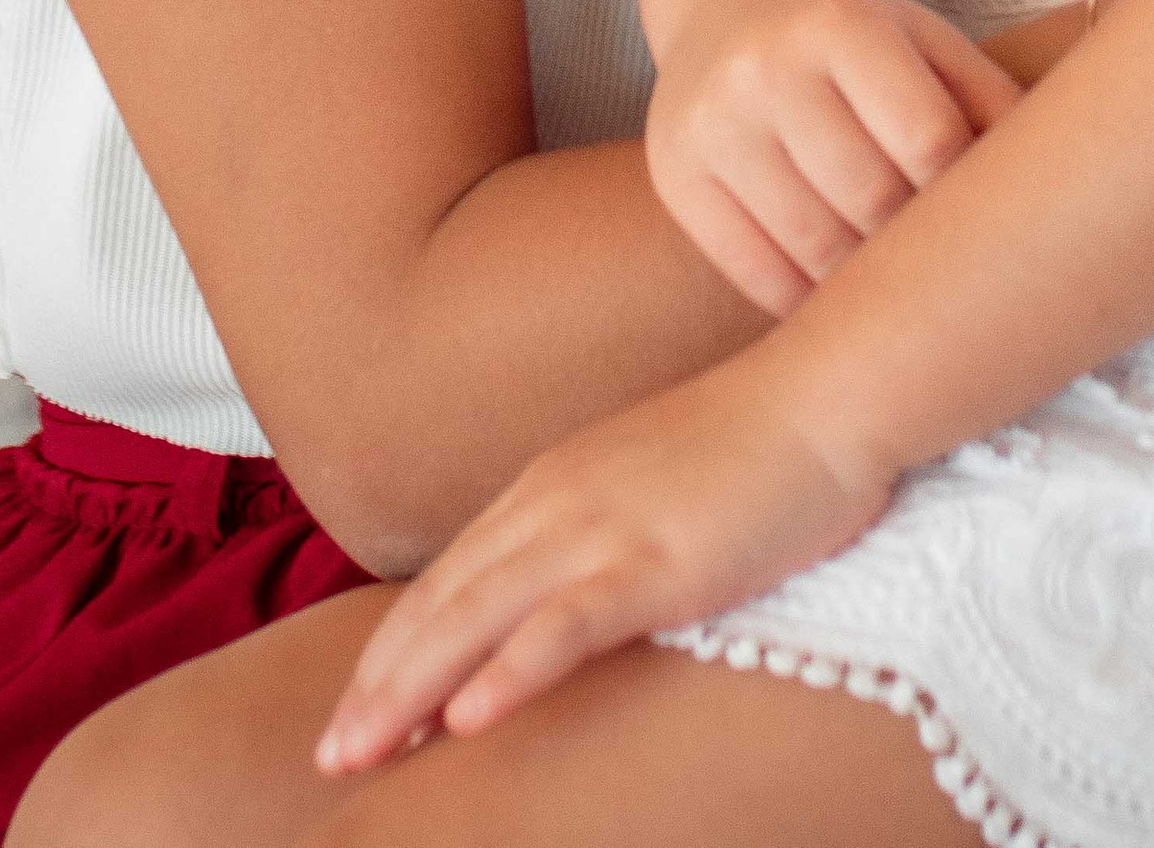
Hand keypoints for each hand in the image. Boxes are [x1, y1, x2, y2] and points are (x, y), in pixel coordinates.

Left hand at [314, 357, 885, 772]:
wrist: (825, 395)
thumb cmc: (752, 448)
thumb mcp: (646, 485)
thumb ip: (593, 529)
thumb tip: (557, 594)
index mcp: (551, 484)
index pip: (447, 580)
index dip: (393, 649)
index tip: (352, 713)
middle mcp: (557, 502)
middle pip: (442, 604)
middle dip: (377, 684)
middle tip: (328, 757)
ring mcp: (603, 529)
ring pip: (479, 617)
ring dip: (411, 690)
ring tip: (359, 753)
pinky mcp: (656, 561)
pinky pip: (566, 624)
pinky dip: (508, 672)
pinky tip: (467, 718)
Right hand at [647, 0, 1016, 318]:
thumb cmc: (855, 34)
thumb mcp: (928, 41)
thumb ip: (991, 104)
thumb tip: (1058, 195)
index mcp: (840, 23)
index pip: (926, 138)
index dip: (967, 194)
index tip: (987, 222)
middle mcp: (762, 67)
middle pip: (869, 200)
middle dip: (921, 247)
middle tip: (956, 276)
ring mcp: (709, 123)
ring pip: (811, 247)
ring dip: (869, 287)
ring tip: (906, 296)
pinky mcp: (676, 173)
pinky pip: (752, 270)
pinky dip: (806, 300)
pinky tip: (842, 300)